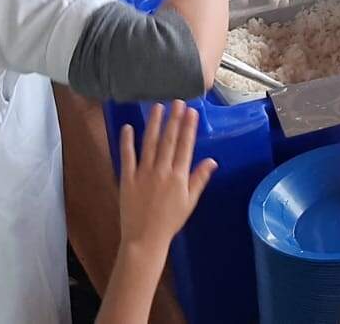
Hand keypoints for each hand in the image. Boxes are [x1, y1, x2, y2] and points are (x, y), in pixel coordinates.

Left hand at [117, 101, 215, 254]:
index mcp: (179, 176)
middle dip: (173, 119)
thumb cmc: (170, 221)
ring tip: (157, 107)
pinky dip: (127, 141)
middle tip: (176, 102)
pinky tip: (128, 127)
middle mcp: (162, 171)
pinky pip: (127, 156)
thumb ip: (199, 179)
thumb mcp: (190, 202)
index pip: (185, 146)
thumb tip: (212, 160)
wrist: (146, 238)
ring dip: (154, 124)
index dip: (188, 127)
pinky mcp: (127, 178)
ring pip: (149, 143)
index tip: (191, 112)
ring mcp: (143, 173)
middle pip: (169, 140)